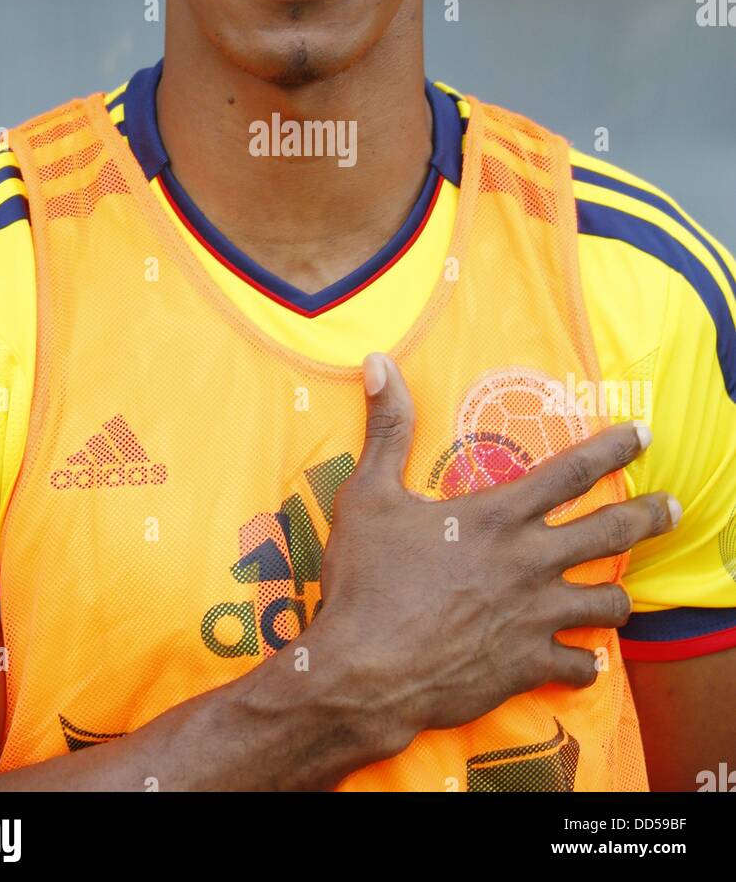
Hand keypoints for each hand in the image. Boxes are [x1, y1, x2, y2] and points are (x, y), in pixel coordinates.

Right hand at [316, 352, 677, 756]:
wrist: (365, 672)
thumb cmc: (366, 581)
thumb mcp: (368, 494)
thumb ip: (387, 428)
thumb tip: (379, 364)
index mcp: (498, 516)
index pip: (572, 470)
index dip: (613, 448)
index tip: (644, 434)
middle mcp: (529, 562)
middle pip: (611, 531)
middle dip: (649, 515)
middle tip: (673, 508)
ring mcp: (535, 617)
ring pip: (607, 603)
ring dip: (616, 596)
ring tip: (620, 596)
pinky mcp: (528, 666)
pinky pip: (579, 666)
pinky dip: (582, 663)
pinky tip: (581, 663)